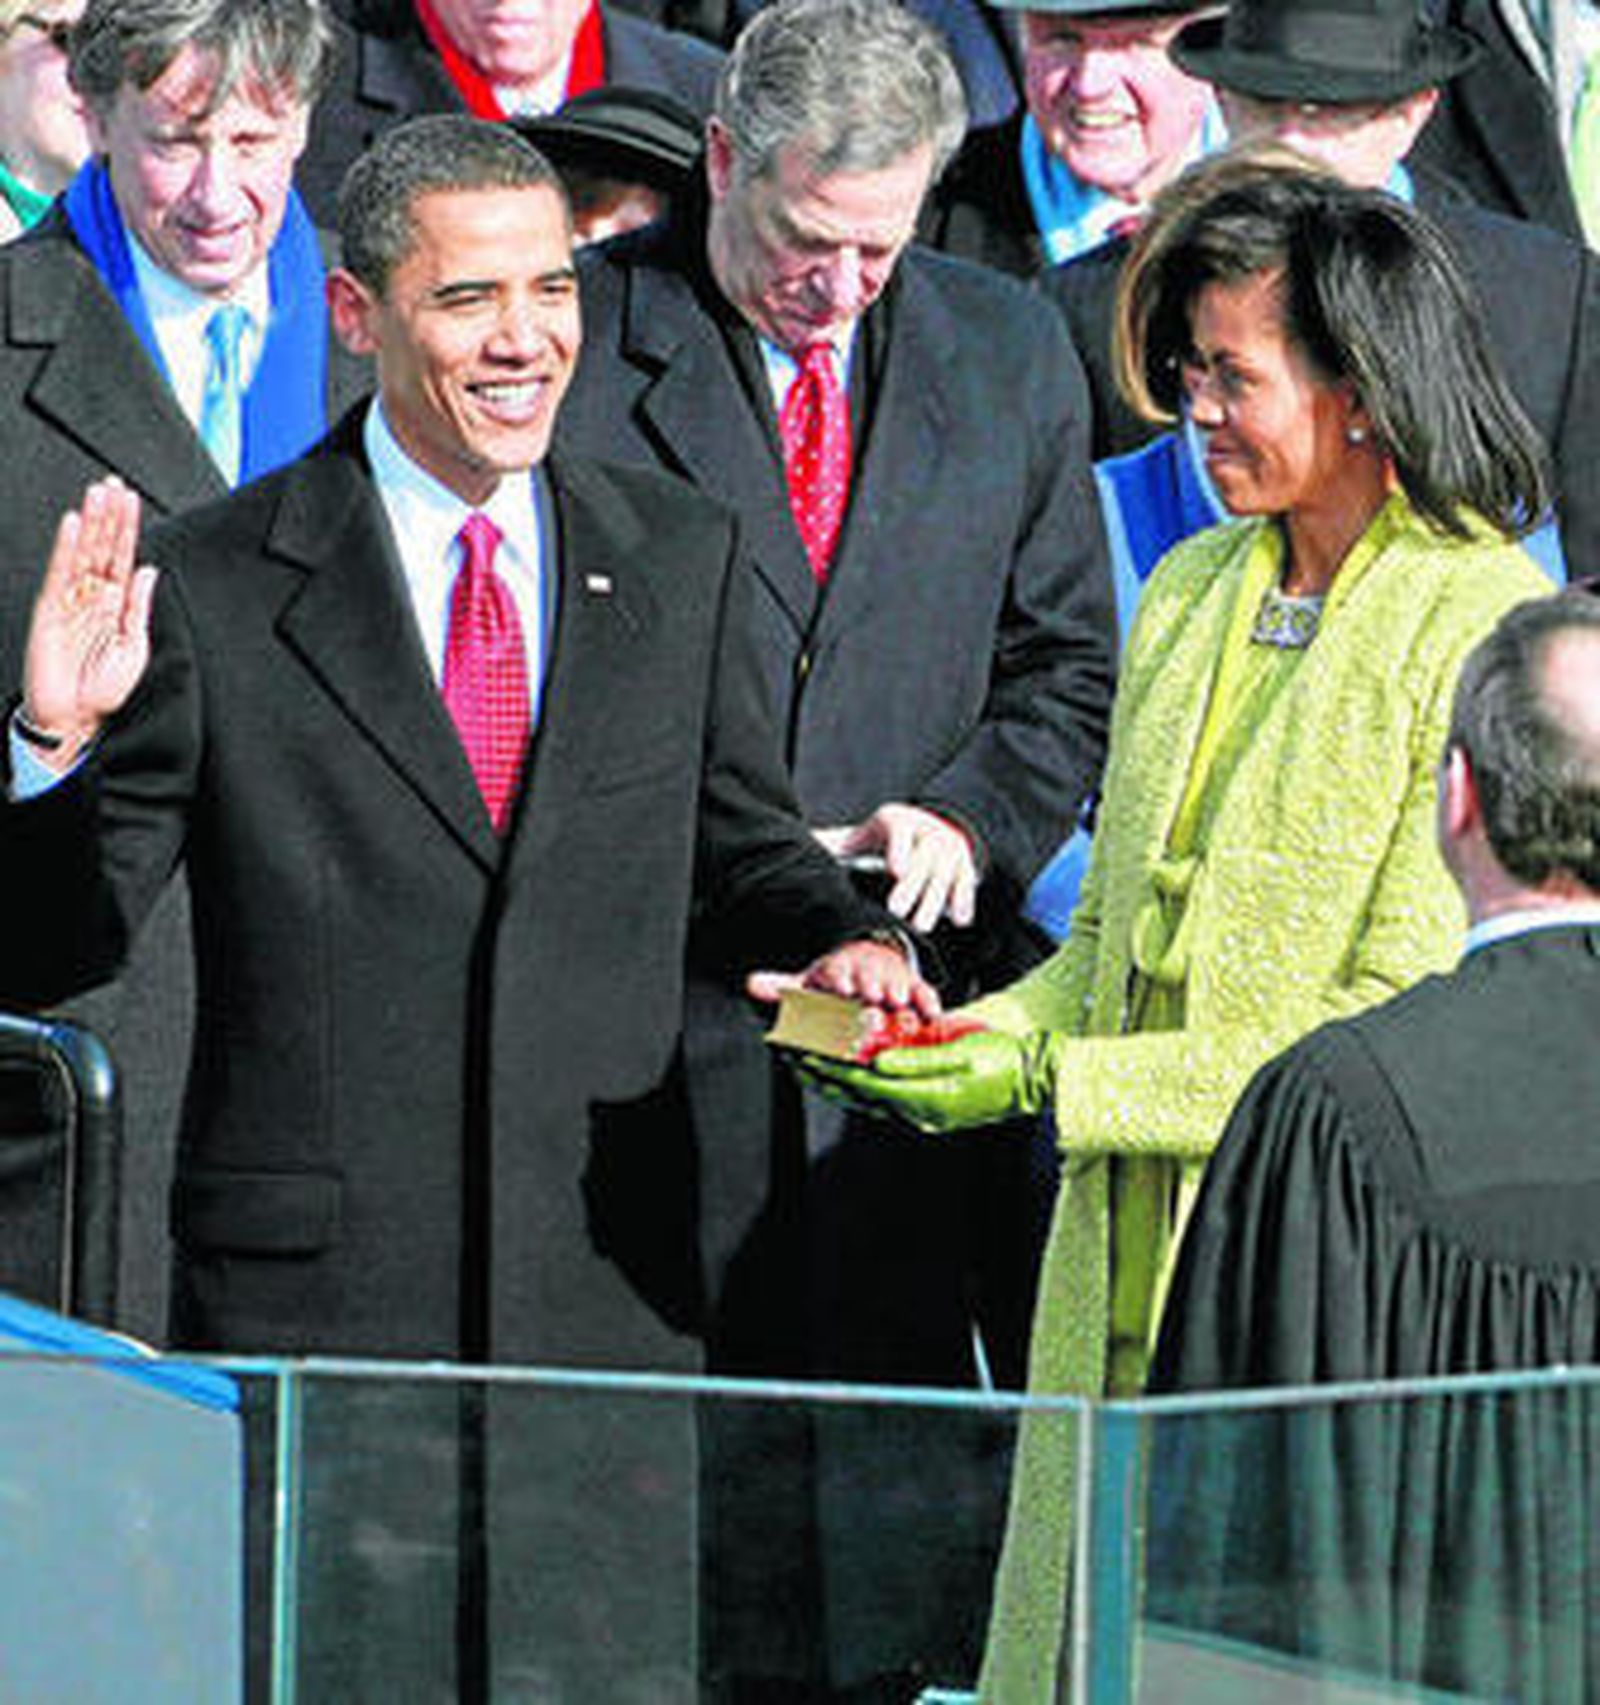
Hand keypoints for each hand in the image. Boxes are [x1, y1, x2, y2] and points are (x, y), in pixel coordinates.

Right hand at [22, 479, 156, 768]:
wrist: (76, 718)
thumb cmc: (103, 690)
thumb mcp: (134, 646)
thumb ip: (139, 606)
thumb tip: (149, 570)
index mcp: (115, 604)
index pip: (122, 556)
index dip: (126, 527)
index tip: (130, 498)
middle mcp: (92, 597)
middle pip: (101, 547)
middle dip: (108, 516)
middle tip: (113, 484)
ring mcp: (70, 601)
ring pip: (81, 553)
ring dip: (90, 523)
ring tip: (97, 494)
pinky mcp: (50, 610)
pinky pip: (60, 573)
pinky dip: (66, 548)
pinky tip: (72, 525)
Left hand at [747, 938, 940, 1018]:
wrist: (869, 959)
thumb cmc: (837, 981)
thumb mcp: (808, 983)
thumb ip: (781, 987)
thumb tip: (751, 983)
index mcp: (839, 972)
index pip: (837, 973)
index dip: (839, 979)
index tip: (841, 986)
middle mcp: (866, 974)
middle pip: (869, 978)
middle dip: (870, 985)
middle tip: (871, 997)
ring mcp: (891, 980)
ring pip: (897, 984)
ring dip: (898, 990)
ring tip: (900, 1001)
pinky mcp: (914, 988)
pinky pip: (925, 993)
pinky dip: (929, 1002)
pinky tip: (933, 1014)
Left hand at [795, 1028, 1059, 1133]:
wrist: (1034, 1082)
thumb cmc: (1003, 1061)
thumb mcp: (961, 1051)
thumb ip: (917, 1058)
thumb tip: (877, 1062)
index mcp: (926, 1097)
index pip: (866, 1083)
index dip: (833, 1067)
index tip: (804, 1053)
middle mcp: (920, 1112)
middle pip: (861, 1095)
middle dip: (825, 1076)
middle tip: (793, 1059)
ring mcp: (925, 1115)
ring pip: (869, 1100)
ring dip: (838, 1084)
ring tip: (809, 1069)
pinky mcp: (931, 1111)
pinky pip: (886, 1101)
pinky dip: (862, 1089)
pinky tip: (849, 1079)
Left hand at [815, 803, 978, 932]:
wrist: (933, 824)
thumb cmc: (887, 837)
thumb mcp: (864, 835)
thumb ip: (836, 844)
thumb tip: (803, 845)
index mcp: (898, 821)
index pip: (900, 834)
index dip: (899, 851)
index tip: (896, 870)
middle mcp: (927, 831)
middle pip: (922, 860)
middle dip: (911, 887)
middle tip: (897, 911)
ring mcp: (949, 848)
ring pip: (943, 875)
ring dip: (934, 902)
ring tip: (921, 926)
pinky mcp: (964, 864)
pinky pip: (965, 882)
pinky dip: (963, 901)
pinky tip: (959, 920)